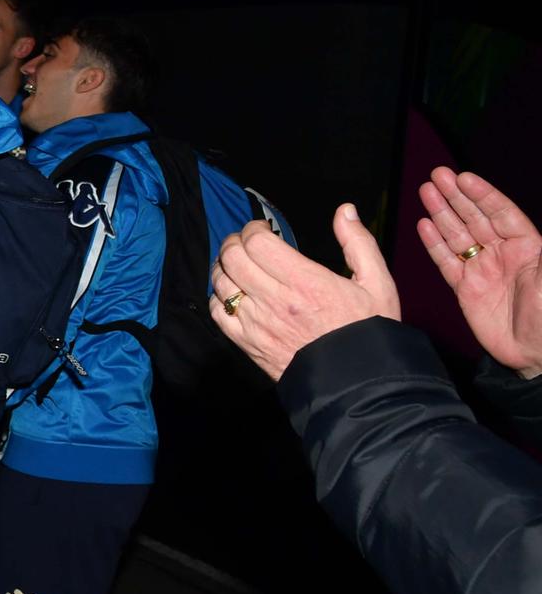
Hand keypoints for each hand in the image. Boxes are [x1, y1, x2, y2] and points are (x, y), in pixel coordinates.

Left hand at [210, 206, 400, 380]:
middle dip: (234, 242)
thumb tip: (345, 211)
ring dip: (224, 267)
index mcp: (305, 281)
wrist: (357, 382)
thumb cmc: (368, 330)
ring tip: (237, 264)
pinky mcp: (247, 344)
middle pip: (233, 258)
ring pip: (221, 283)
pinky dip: (219, 298)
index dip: (254, 229)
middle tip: (245, 241)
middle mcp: (275, 300)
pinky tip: (232, 294)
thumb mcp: (377, 282)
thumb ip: (358, 242)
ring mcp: (257, 323)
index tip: (262, 229)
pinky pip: (217, 313)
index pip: (258, 243)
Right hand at [416, 167, 541, 377]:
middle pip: (475, 218)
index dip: (482, 195)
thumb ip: (538, 256)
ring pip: (458, 235)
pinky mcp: (465, 289)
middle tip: (437, 176)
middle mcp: (503, 255)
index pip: (501, 213)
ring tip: (426, 191)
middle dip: (456, 196)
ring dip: (441, 213)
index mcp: (528, 248)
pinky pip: (446, 261)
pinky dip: (434, 243)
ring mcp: (483, 271)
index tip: (463, 177)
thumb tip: (526, 230)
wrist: (535, 355)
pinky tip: (424, 225)